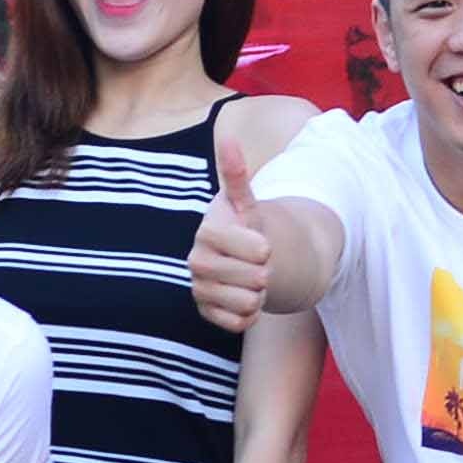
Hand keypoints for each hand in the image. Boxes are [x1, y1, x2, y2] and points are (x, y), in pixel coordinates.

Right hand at [192, 130, 274, 332]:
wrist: (237, 258)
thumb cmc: (243, 225)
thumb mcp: (245, 201)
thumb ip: (237, 174)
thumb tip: (228, 138)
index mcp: (207, 232)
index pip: (254, 250)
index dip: (264, 248)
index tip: (262, 243)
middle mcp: (196, 262)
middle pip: (255, 279)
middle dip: (266, 272)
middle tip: (258, 264)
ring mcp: (199, 289)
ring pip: (248, 303)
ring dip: (259, 294)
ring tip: (251, 280)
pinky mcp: (205, 312)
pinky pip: (240, 323)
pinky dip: (250, 314)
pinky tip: (244, 297)